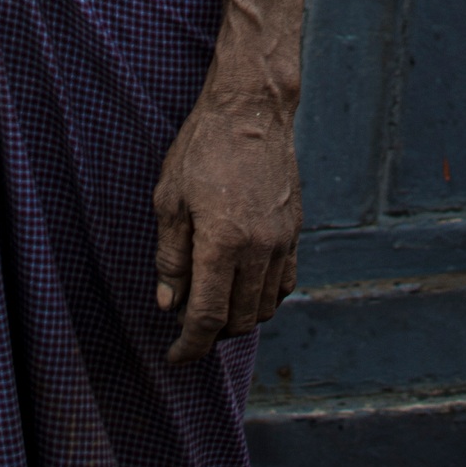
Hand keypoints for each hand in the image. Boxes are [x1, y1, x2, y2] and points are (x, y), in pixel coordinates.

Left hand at [152, 92, 300, 363]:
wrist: (252, 109)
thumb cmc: (203, 148)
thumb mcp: (170, 199)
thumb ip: (170, 257)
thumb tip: (170, 303)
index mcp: (222, 243)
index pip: (208, 318)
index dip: (189, 346)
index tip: (175, 357)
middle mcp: (259, 249)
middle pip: (239, 320)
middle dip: (212, 334)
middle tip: (188, 323)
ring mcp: (282, 241)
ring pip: (265, 307)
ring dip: (239, 318)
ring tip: (214, 303)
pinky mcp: (295, 230)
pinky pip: (285, 283)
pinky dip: (264, 298)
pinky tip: (243, 286)